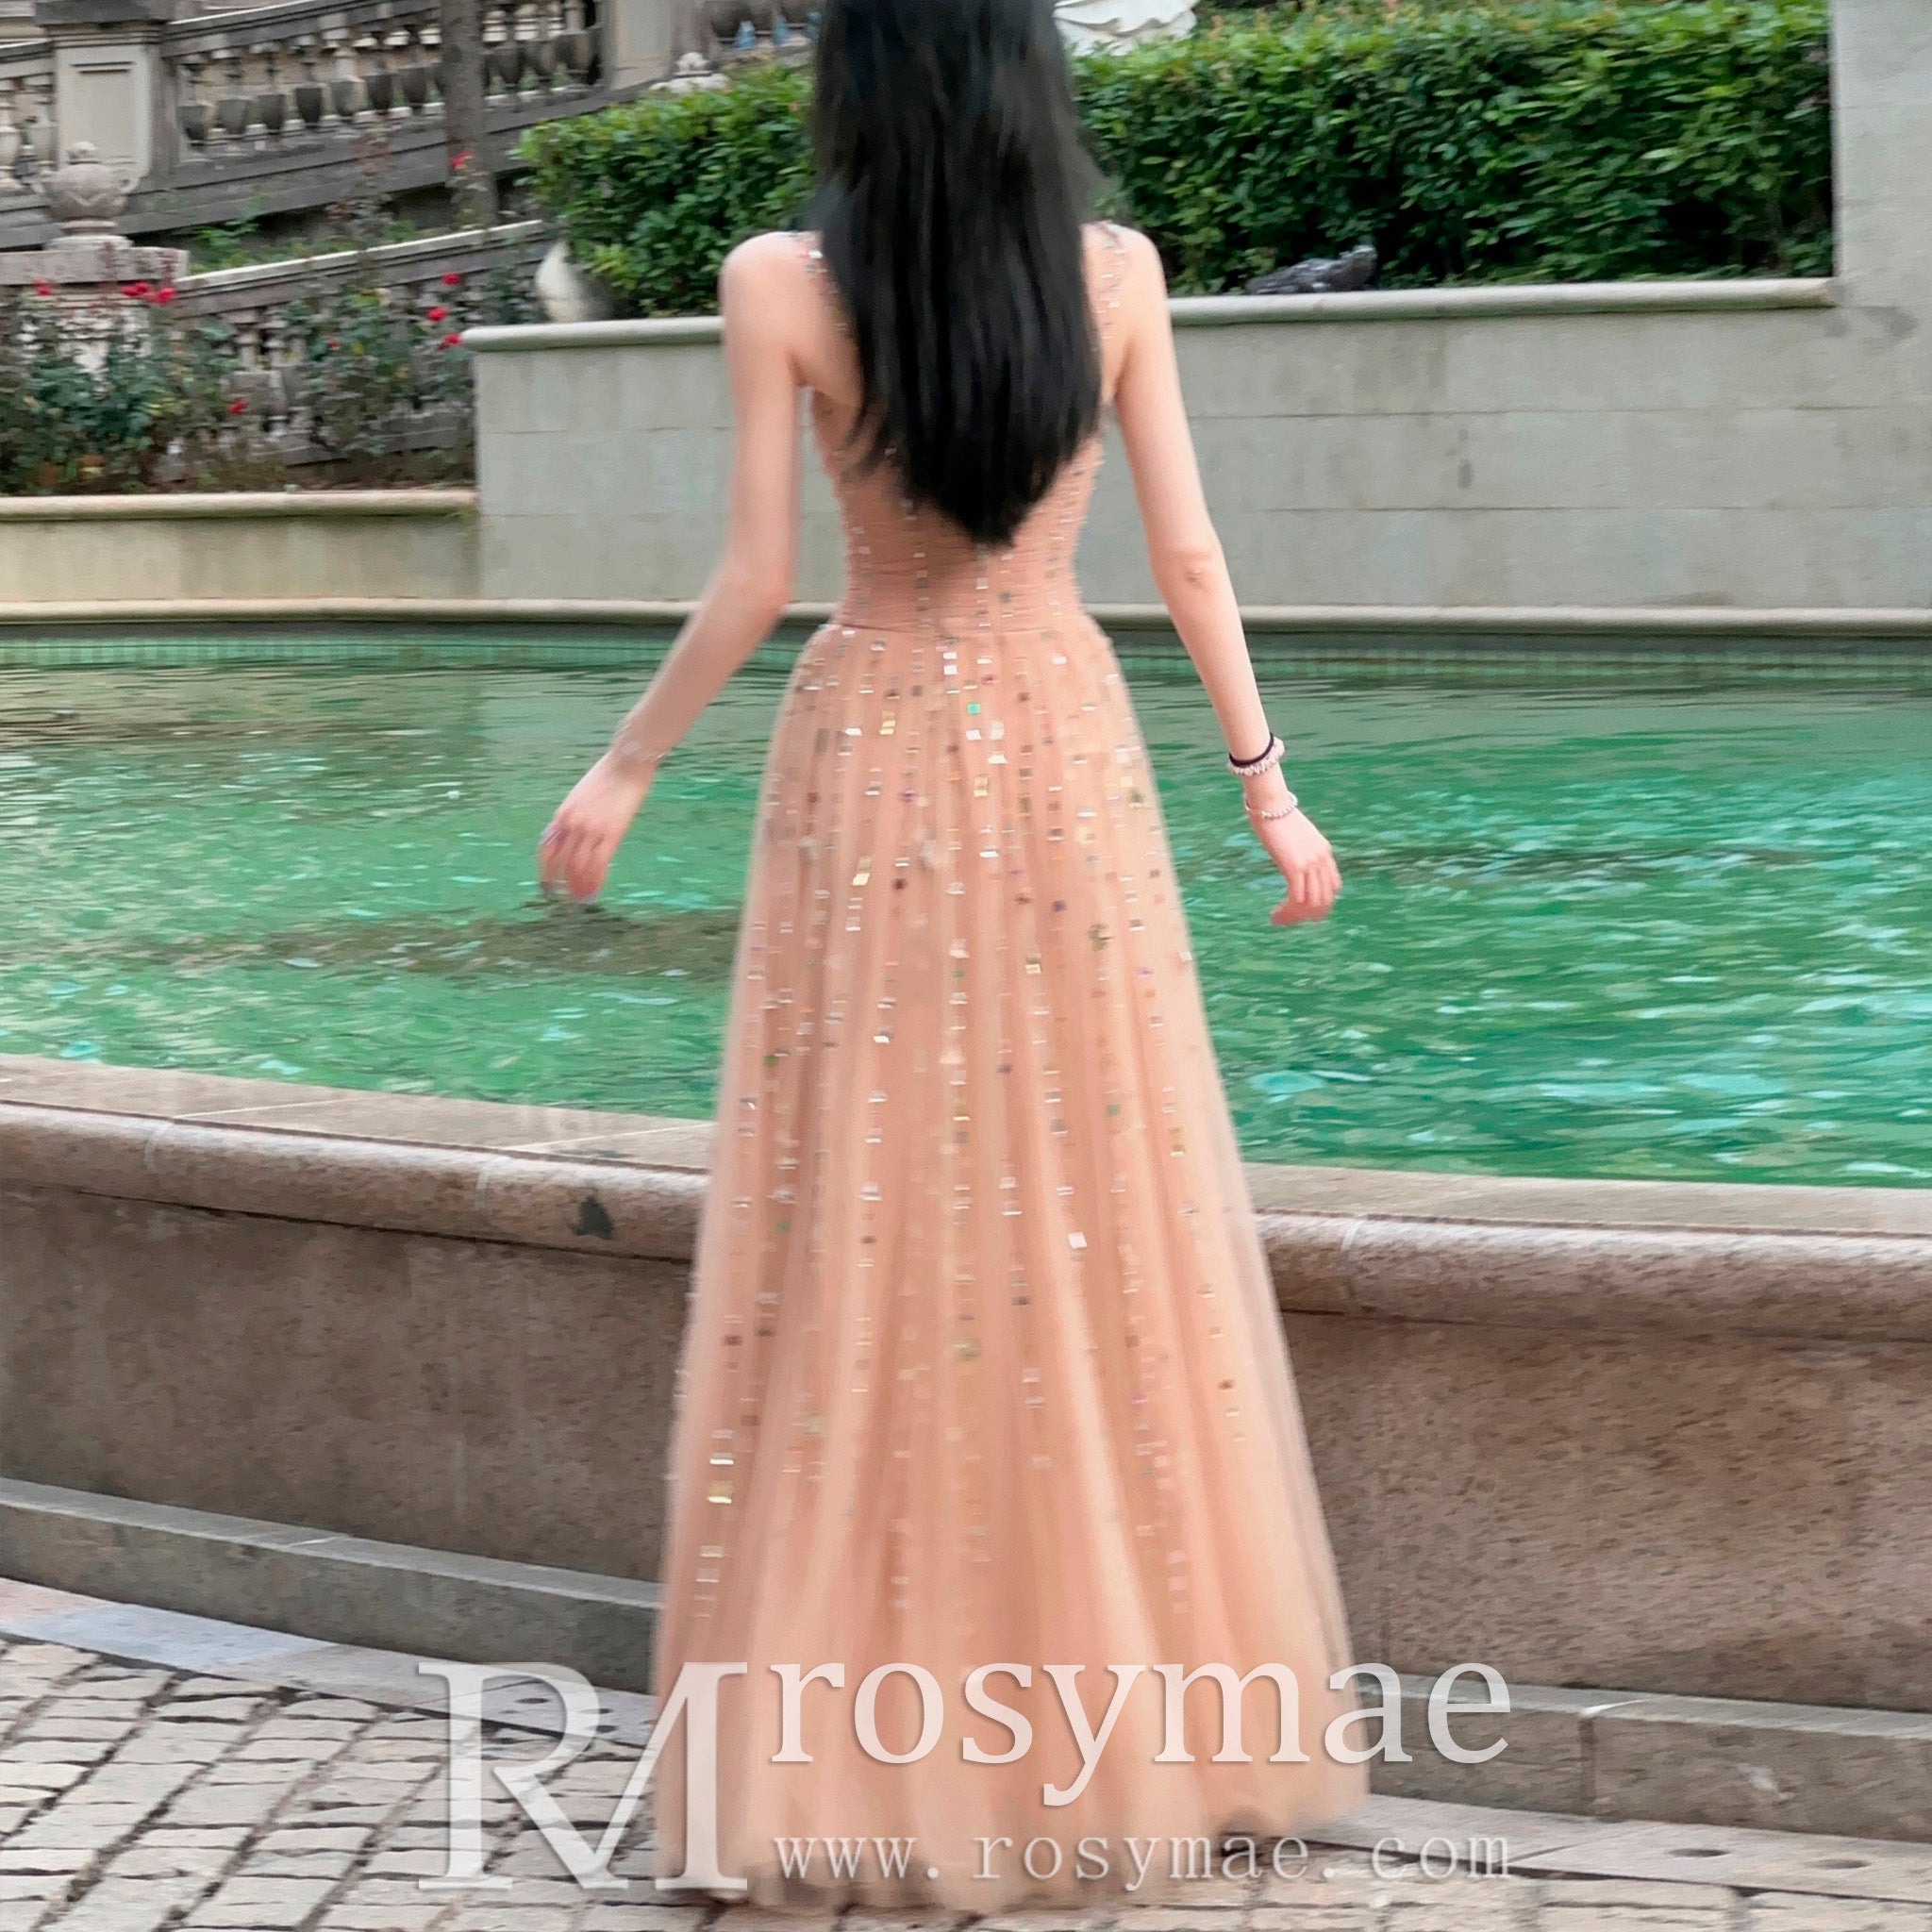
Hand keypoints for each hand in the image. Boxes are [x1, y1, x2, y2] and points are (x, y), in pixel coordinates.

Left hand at [538, 753, 652, 902]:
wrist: (626, 763)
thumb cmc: (608, 776)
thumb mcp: (580, 796)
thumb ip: (573, 816)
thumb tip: (572, 837)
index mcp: (562, 814)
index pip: (546, 848)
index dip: (545, 869)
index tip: (548, 884)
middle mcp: (571, 824)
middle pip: (559, 862)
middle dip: (560, 883)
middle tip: (565, 898)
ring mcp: (590, 830)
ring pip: (578, 867)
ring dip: (578, 886)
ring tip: (581, 899)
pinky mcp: (611, 833)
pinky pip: (598, 865)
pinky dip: (595, 881)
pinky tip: (596, 890)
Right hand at [1251, 802, 1340, 925]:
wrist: (1270, 803)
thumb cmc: (1276, 815)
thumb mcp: (1295, 836)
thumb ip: (1299, 850)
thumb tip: (1291, 860)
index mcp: (1324, 851)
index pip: (1333, 887)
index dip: (1321, 904)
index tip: (1302, 911)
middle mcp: (1321, 859)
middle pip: (1325, 899)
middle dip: (1308, 916)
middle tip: (1289, 921)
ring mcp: (1310, 863)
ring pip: (1311, 903)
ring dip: (1295, 917)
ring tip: (1279, 920)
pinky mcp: (1294, 866)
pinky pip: (1297, 899)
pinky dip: (1287, 912)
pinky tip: (1275, 915)